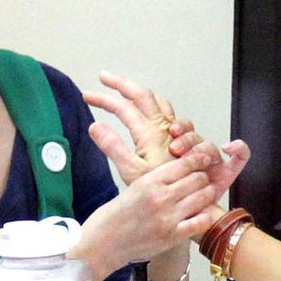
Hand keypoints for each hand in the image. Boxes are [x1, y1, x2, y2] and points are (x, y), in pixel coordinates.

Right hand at [73, 142, 235, 280]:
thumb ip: (157, 180)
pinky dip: (204, 217)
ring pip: (203, 197)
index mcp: (149, 181)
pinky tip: (199, 216)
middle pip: (198, 179)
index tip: (205, 159)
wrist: (102, 244)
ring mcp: (168, 218)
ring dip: (207, 195)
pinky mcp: (172, 236)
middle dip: (204, 178)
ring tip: (204, 196)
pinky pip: (201, 222)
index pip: (185, 164)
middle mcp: (160, 197)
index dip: (199, 159)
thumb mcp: (133, 187)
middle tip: (203, 180)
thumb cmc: (115, 216)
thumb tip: (180, 169)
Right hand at [83, 72, 203, 182]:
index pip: (124, 106)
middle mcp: (164, 128)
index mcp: (150, 133)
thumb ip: (112, 146)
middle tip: (105, 77)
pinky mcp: (182, 140)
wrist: (193, 202)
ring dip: (141, 94)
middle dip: (122, 83)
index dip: (103, 98)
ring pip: (160, 102)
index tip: (87, 96)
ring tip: (124, 91)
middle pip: (143, 94)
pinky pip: (172, 115)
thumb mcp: (132, 171)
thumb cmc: (164, 191)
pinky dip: (157, 108)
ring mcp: (175, 133)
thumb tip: (94, 126)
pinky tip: (150, 113)